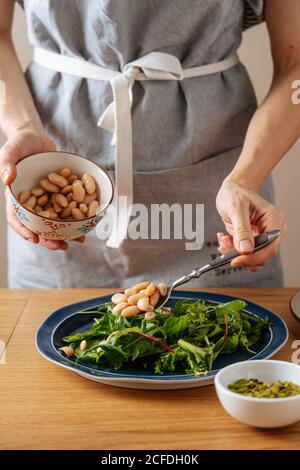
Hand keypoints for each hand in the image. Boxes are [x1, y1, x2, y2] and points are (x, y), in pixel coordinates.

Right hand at [1, 122, 84, 249]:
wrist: (36, 137)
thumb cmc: (19, 143)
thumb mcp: (9, 150)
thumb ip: (6, 163)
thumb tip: (7, 178)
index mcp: (16, 197)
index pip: (16, 218)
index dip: (24, 231)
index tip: (34, 238)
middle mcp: (30, 202)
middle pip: (38, 226)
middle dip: (49, 238)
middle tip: (62, 246)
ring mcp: (45, 200)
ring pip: (54, 222)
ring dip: (66, 233)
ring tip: (78, 239)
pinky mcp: (57, 195)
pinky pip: (66, 209)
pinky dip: (75, 217)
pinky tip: (86, 224)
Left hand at [216, 180, 286, 270]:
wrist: (232, 191)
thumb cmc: (236, 193)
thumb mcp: (236, 207)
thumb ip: (241, 229)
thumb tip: (246, 250)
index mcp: (274, 219)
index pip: (270, 247)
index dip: (254, 257)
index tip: (236, 260)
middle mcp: (272, 230)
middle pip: (263, 255)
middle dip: (242, 256)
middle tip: (224, 247)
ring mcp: (264, 237)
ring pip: (253, 257)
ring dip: (235, 254)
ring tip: (224, 240)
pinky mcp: (254, 241)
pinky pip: (245, 254)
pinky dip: (232, 251)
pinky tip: (225, 239)